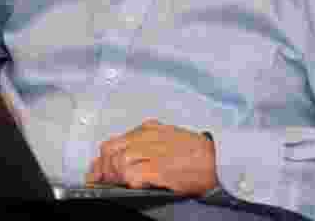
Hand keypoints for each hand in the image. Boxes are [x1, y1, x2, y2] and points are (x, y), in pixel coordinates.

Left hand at [85, 119, 217, 195]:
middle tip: (106, 181)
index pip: (112, 142)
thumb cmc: (195, 152)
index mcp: (148, 129)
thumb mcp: (166, 139)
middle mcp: (147, 137)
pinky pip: (133, 175)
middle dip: (104, 168)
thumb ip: (143, 144)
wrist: (217, 159)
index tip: (97, 172)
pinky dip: (130, 181)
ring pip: (119, 162)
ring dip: (116, 176)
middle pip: (110, 150)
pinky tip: (136, 184)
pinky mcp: (160, 168)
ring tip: (123, 184)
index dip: (101, 160)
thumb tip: (120, 159)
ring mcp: (153, 152)